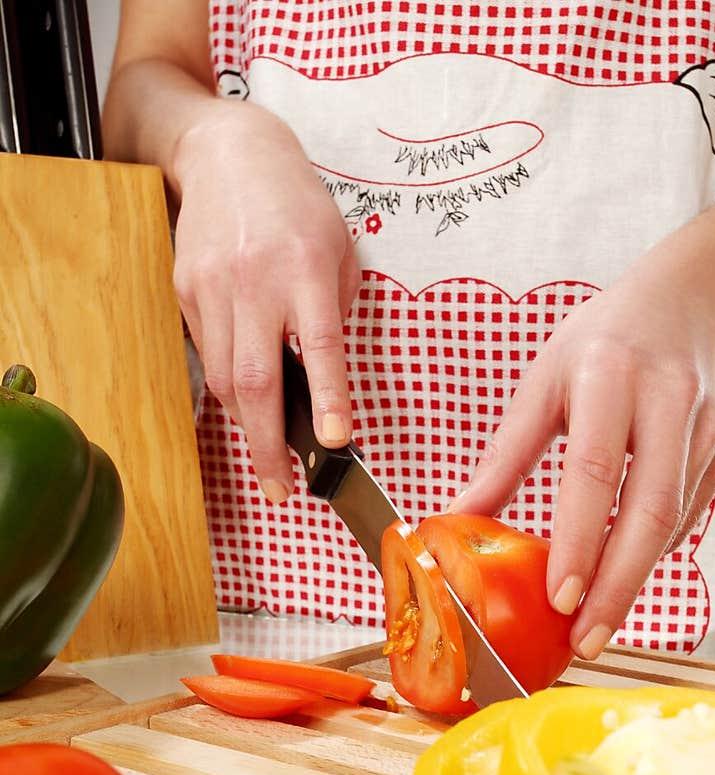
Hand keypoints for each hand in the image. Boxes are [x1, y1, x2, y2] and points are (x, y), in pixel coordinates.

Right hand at [172, 101, 359, 500]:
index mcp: (306, 269)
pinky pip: (208, 354)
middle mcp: (256, 281)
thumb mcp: (338, 251)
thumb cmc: (297, 207)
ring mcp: (214, 287)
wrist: (230, 155)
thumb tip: (325, 384)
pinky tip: (245, 396)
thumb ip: (333, 314)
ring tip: (267, 455)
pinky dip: (228, 386)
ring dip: (246, 426)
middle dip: (268, 444)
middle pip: (256, 379)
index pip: (320, 345)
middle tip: (281, 488)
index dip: (329, 397)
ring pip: (225, 378)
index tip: (336, 440)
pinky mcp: (186, 290)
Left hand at [451, 263, 714, 658]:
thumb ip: (506, 455)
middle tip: (585, 640)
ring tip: (595, 626)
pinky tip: (622, 580)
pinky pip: (687, 519)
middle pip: (648, 513)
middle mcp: (668, 402)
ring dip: (634, 581)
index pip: (595, 471)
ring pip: (673, 524)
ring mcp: (705, 429)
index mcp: (610, 376)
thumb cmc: (606, 340)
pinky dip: (652, 556)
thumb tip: (456, 519)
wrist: (696, 300)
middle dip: (616, 587)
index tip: (559, 596)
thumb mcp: (545, 381)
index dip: (579, 540)